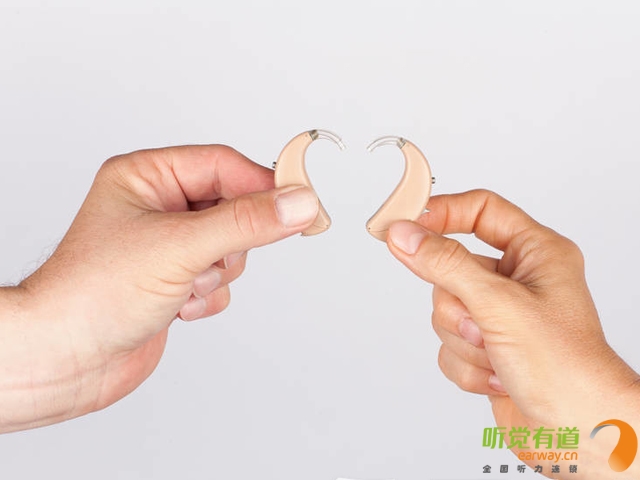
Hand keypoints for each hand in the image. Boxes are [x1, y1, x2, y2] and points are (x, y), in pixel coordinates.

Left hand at [0, 145, 318, 432]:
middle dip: (231, 241)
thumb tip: (298, 203)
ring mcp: (168, 246)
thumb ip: (246, 223)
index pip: (224, 165)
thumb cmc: (91, 294)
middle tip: (219, 257)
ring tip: (183, 285)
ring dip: (217, 274)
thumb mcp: (179, 246)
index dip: (264, 184)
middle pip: (234, 207)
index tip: (302, 202)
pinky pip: (221, 281)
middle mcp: (158, 207)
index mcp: (148, 177)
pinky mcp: (176, 281)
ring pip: (232, 247)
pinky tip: (176, 306)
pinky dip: (208, 297)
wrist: (63, 361)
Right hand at [387, 190, 639, 478]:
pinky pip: (447, 346)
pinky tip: (496, 375)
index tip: (405, 224)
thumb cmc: (567, 367)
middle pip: (451, 268)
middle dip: (458, 306)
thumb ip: (445, 265)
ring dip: (463, 341)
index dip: (442, 214)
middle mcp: (517, 281)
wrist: (578, 433)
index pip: (480, 211)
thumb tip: (406, 235)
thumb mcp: (499, 304)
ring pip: (444, 311)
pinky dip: (465, 366)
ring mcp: (500, 317)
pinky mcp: (486, 349)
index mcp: (535, 254)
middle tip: (480, 323)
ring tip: (496, 355)